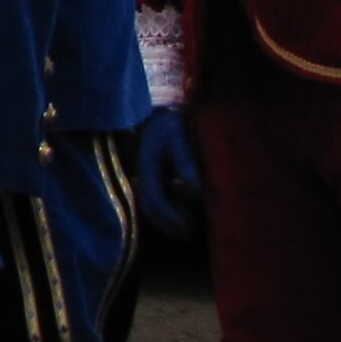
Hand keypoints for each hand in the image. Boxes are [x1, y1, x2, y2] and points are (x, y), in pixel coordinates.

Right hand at [134, 107, 200, 236]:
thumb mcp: (178, 136)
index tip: (187, 225)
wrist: (160, 108)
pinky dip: (170, 211)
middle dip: (167, 224)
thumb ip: (185, 160)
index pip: (154, 198)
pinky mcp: (156, 174)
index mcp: (148, 165)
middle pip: (149, 207)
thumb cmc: (169, 121)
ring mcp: (149, 174)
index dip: (169, 216)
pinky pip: (159, 198)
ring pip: (152, 205)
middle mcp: (145, 173)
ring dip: (168, 220)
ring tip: (189, 228)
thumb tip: (195, 188)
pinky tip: (185, 214)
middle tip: (188, 233)